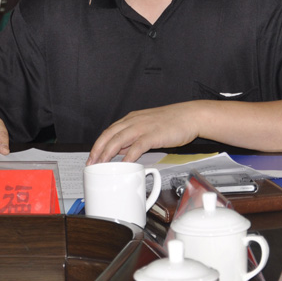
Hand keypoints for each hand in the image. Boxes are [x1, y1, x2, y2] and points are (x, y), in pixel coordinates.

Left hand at [87, 102, 201, 164]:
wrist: (190, 116)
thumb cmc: (172, 122)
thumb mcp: (148, 127)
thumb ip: (134, 138)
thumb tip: (122, 151)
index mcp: (132, 118)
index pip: (109, 131)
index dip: (98, 144)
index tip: (92, 156)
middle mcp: (134, 121)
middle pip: (109, 135)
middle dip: (98, 150)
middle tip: (91, 163)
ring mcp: (143, 127)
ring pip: (119, 139)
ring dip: (107, 153)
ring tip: (101, 165)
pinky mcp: (153, 135)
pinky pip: (137, 146)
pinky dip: (128, 156)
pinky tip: (124, 164)